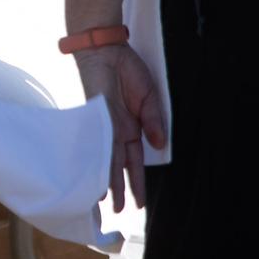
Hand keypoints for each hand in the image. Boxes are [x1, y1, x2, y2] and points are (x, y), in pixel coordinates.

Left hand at [73, 43, 165, 210]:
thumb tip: (160, 144)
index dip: (137, 179)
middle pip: (119, 164)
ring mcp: (107, 122)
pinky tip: (100, 172)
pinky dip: (103, 156)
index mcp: (131, 127)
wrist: (107, 48)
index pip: (134, 160)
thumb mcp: (150, 97)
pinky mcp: (99, 113)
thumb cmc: (128, 69)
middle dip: (120, 186)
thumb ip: (155, 121)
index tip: (139, 201)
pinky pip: (103, 138)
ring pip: (109, 157)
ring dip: (109, 178)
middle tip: (119, 210)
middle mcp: (118, 129)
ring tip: (108, 200)